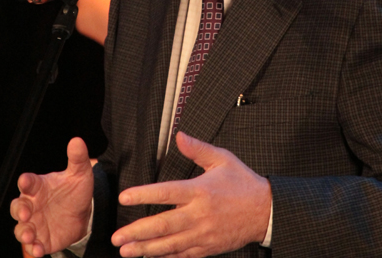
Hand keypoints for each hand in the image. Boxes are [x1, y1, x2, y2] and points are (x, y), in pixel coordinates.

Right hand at [10, 137, 93, 256]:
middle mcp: (32, 205)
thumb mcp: (80, 173)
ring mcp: (35, 223)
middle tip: (26, 213)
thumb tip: (77, 141)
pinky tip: (38, 251)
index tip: (25, 181)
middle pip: (18, 207)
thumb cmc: (75, 190)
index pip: (28, 182)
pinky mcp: (42, 240)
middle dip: (19, 210)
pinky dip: (33, 249)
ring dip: (23, 233)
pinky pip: (33, 246)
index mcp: (39, 186)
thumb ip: (77, 158)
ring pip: (21, 229)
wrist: (83, 213)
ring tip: (29, 236)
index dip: (26, 181)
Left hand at [111, 132, 271, 257]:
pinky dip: (165, 257)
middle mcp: (199, 215)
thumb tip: (179, 136)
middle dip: (137, 232)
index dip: (143, 195)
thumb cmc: (242, 182)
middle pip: (163, 225)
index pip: (166, 193)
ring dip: (145, 249)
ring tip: (126, 251)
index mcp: (200, 191)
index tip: (124, 197)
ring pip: (169, 244)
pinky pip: (182, 254)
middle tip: (117, 237)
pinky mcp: (207, 248)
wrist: (265, 211)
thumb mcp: (223, 159)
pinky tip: (150, 256)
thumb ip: (198, 149)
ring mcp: (203, 234)